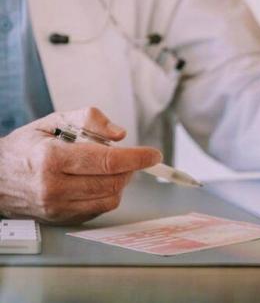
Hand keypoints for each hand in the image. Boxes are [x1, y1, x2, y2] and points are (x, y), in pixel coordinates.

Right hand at [0, 107, 161, 223]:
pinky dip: (107, 194)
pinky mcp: (62, 218)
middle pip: (113, 182)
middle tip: (128, 157)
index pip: (107, 161)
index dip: (136, 157)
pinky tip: (96, 181)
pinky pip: (100, 208)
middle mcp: (54, 186)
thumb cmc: (28, 146)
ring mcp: (58, 207)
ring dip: (120, 181)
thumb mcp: (55, 120)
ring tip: (109, 168)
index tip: (153, 154)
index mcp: (53, 158)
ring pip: (110, 198)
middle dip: (129, 168)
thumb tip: (120, 135)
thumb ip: (90, 119)